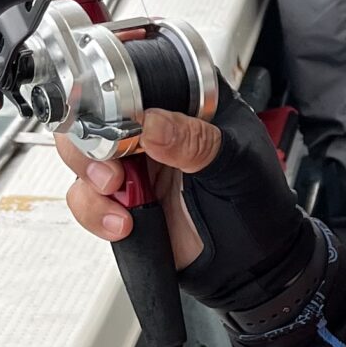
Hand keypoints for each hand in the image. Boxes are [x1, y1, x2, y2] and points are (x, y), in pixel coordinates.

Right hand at [58, 84, 320, 317]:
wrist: (255, 269)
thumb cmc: (261, 207)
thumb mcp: (238, 166)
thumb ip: (196, 142)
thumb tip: (151, 123)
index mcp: (191, 105)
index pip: (142, 78)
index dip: (118, 90)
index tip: (115, 116)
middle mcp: (158, 130)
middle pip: (96, 116)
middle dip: (92, 143)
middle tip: (114, 170)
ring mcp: (138, 166)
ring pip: (84, 158)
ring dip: (93, 180)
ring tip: (121, 198)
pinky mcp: (124, 201)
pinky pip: (86, 199)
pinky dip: (96, 212)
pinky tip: (123, 223)